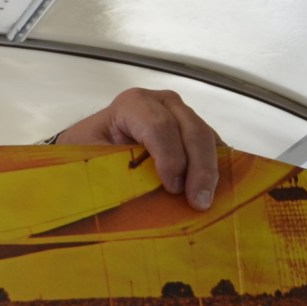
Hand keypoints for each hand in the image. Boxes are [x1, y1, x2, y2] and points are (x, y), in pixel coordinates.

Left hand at [53, 88, 221, 209]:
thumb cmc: (88, 150)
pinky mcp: (193, 130)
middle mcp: (162, 103)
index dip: (170, 157)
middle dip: (199, 168)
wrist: (91, 142)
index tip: (173, 188)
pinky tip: (218, 189)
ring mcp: (181, 114)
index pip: (159, 126)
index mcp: (133, 104)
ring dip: (210, 170)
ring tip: (207, 201)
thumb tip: (137, 196)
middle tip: (199, 202)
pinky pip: (213, 145)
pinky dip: (218, 166)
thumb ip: (113, 169)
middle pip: (191, 131)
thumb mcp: (92, 156)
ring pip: (206, 138)